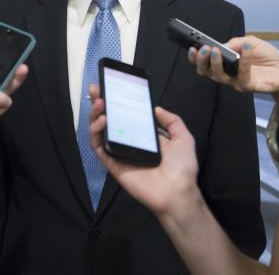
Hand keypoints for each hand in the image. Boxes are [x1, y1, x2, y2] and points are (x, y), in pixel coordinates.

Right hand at [88, 84, 200, 215]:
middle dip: (99, 102)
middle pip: (108, 118)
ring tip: (99, 103)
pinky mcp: (112, 163)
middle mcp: (128, 140)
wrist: (177, 193)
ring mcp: (118, 151)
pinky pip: (98, 147)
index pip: (125, 113)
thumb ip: (172, 120)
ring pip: (99, 131)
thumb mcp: (183, 137)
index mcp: (143, 134)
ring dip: (95, 114)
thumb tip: (157, 108)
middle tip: (95, 89)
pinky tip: (103, 120)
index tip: (110, 85)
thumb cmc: (182, 168)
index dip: (116, 100)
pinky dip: (96, 132)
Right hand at [188, 36, 278, 106]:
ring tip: (216, 51)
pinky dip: (244, 60)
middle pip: (205, 72)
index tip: (192, 47)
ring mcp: (234, 81)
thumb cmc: (265, 57)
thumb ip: (235, 42)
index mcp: (222, 63)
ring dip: (216, 63)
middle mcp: (225, 74)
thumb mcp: (249, 42)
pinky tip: (246, 49)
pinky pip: (242, 75)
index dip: (194, 56)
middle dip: (201, 61)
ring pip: (219, 76)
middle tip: (203, 49)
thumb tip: (223, 45)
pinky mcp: (247, 86)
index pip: (203, 62)